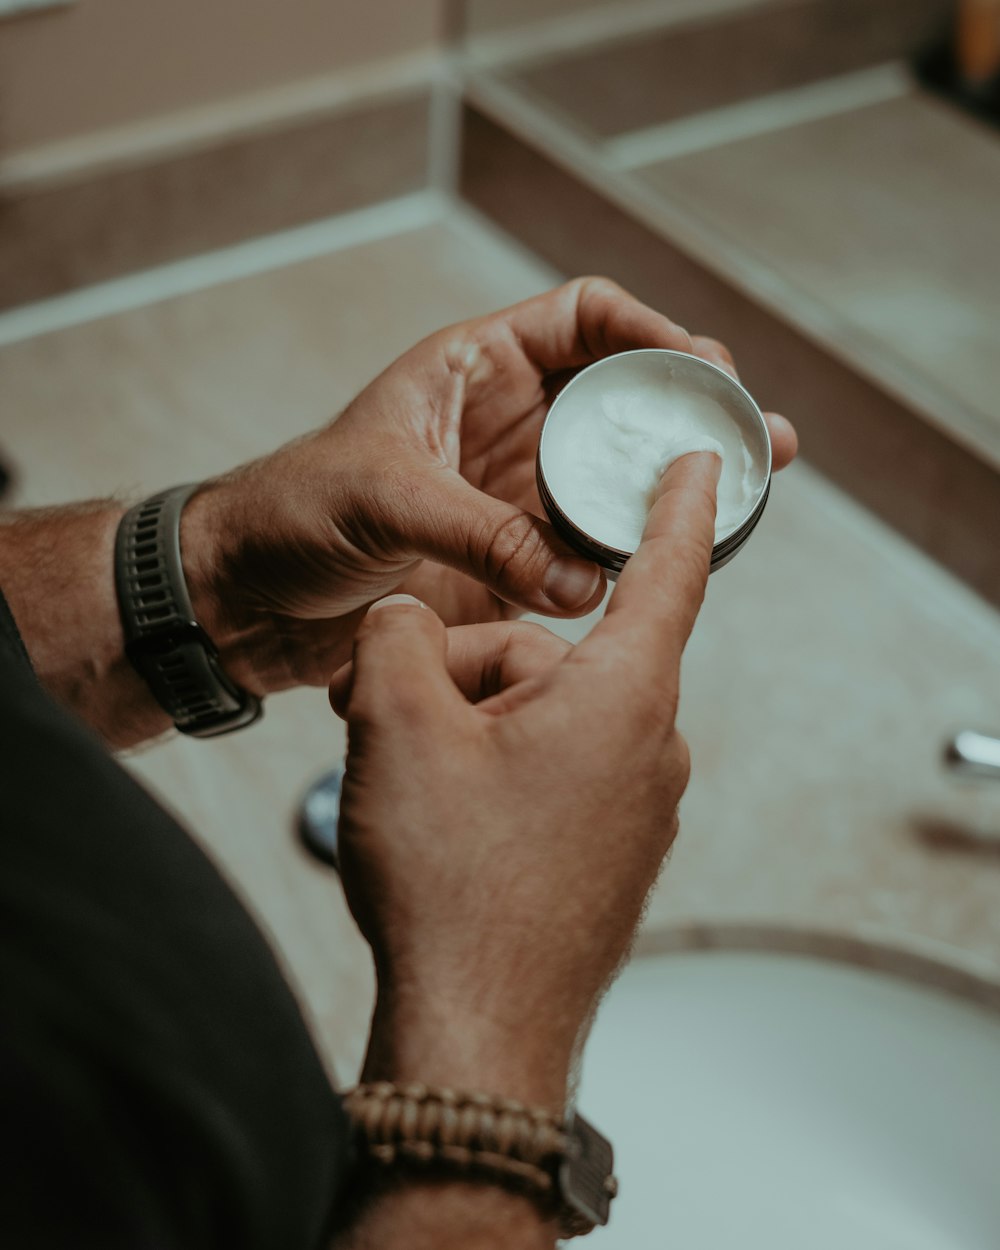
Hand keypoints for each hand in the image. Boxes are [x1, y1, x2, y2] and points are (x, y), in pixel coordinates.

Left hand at [184, 279, 795, 691]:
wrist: (250, 595)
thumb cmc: (293, 512)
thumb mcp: (384, 498)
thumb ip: (483, 530)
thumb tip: (580, 578)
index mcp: (476, 371)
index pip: (582, 317)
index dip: (647, 327)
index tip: (701, 361)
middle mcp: (510, 427)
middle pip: (625, 400)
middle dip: (695, 411)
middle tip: (759, 432)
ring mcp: (518, 497)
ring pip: (619, 480)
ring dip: (680, 487)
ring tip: (750, 494)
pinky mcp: (515, 562)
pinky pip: (591, 552)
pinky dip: (631, 561)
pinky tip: (673, 567)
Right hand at [328, 452, 722, 1110]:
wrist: (473, 1034)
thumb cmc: (449, 883)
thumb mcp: (395, 726)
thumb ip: (399, 635)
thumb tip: (408, 624)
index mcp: (622, 698)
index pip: (665, 571)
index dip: (677, 506)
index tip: (699, 461)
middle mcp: (649, 749)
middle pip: (549, 659)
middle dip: (462, 672)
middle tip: (381, 717)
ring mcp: (635, 810)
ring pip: (541, 719)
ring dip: (468, 729)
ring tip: (402, 784)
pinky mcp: (609, 854)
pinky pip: (552, 775)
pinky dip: (494, 776)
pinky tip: (442, 825)